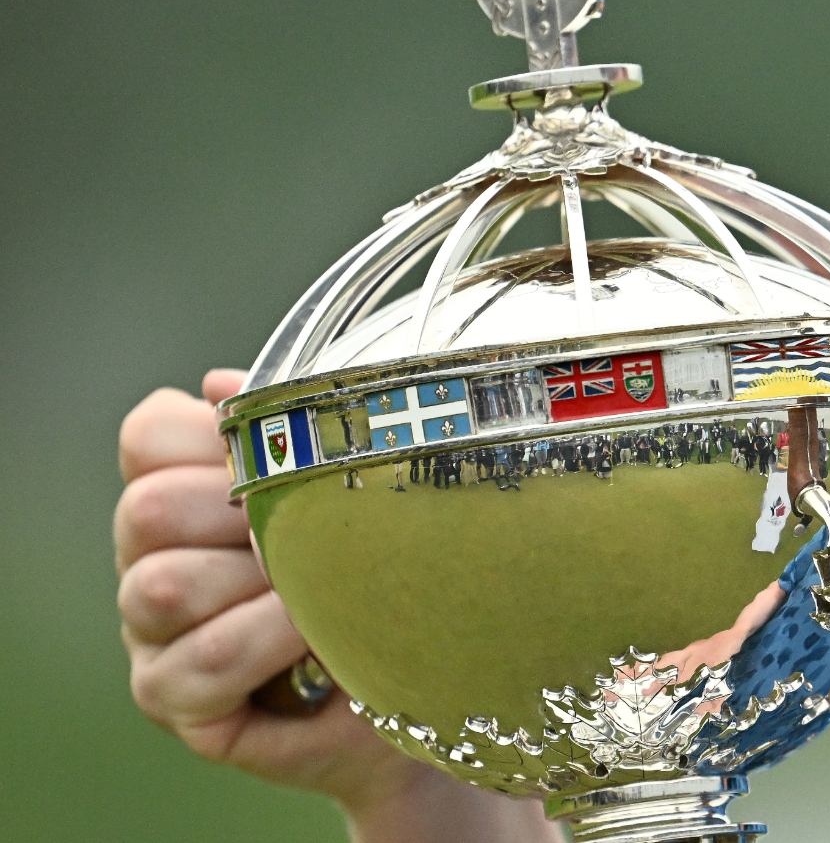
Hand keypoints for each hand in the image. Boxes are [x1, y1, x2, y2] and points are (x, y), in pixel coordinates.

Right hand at [116, 370, 557, 841]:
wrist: (428, 676)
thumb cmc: (389, 570)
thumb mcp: (360, 491)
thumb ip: (299, 430)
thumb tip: (223, 384)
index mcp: (186, 490)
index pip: (148, 436)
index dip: (213, 437)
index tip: (291, 459)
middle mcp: (151, 556)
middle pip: (148, 508)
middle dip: (244, 516)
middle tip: (323, 532)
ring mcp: (151, 631)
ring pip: (162, 585)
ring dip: (264, 583)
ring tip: (330, 588)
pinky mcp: (174, 697)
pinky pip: (203, 660)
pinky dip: (270, 640)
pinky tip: (320, 636)